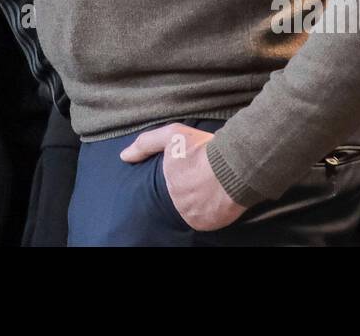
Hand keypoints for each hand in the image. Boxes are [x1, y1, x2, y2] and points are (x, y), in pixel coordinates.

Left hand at [120, 123, 246, 230]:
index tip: (192, 170)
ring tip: (212, 186)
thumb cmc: (204, 149)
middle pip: (182, 199)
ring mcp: (194, 216)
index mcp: (168, 185)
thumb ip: (146, 144)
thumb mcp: (172, 135)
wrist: (236, 165)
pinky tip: (218, 196)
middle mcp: (178, 204)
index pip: (171, 186)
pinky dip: (211, 211)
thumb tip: (124, 156)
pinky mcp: (210, 225)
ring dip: (200, 201)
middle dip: (191, 189)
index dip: (182, 177)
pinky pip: (208, 219)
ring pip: (193, 210)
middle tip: (203, 177)